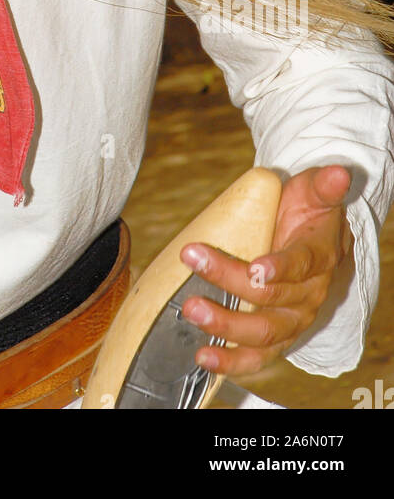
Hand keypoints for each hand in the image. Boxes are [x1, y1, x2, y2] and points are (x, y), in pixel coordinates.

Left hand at [178, 164, 351, 377]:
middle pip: (272, 298)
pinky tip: (204, 357)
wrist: (312, 238)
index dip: (280, 269)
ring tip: (194, 311)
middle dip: (231, 283)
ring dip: (227, 326)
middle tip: (196, 264)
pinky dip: (232, 361)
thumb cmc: (307, 212)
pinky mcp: (275, 336)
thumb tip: (338, 173)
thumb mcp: (314, 192)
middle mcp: (308, 295)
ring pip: (264, 333)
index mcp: (319, 257)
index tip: (255, 268)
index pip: (301, 265)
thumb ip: (324, 184)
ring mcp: (292, 319)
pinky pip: (257, 356)